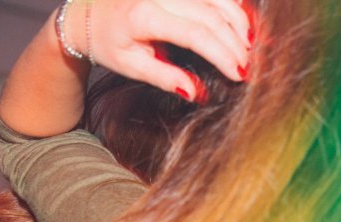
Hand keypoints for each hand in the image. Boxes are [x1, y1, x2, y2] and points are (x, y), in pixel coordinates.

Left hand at [66, 0, 252, 99]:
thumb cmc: (109, 44)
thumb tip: (196, 93)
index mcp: (144, 16)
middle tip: (251, 66)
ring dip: (238, 21)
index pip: (195, 34)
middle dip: (235, 42)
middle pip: (210, 15)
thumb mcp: (131, 67)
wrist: (87, 14)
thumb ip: (164, 78)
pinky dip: (231, 5)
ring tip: (253, 46)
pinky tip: (243, 23)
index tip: (240, 74)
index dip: (222, 54)